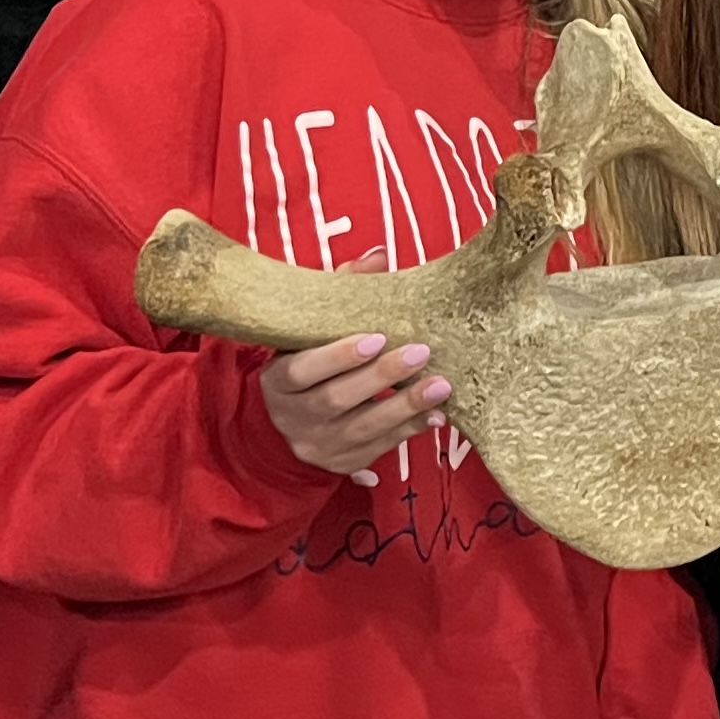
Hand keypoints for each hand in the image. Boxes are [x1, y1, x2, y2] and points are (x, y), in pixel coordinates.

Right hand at [257, 250, 450, 484]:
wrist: (286, 425)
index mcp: (278, 380)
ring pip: (363, 428)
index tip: (375, 337)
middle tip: (420, 352)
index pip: (302, 370)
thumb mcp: (310, 331)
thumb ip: (341, 292)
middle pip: (336, 399)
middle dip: (381, 376)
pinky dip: (410, 430)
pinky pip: (380, 448)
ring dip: (405, 406)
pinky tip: (435, 414)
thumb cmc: (308, 362)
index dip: (338, 356)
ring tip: (441, 385)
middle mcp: (293, 416)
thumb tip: (379, 256)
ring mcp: (318, 444)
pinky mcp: (343, 462)